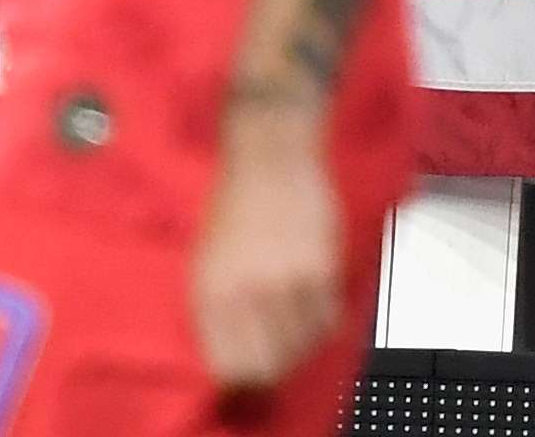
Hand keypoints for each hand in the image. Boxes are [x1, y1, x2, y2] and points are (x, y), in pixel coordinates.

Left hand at [191, 124, 353, 389]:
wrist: (270, 152)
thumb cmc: (234, 202)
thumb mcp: (205, 260)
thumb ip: (218, 311)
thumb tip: (236, 356)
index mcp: (209, 295)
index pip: (228, 367)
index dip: (244, 381)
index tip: (254, 378)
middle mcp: (245, 296)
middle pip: (270, 365)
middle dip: (278, 367)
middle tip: (283, 353)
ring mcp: (285, 284)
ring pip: (304, 346)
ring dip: (305, 344)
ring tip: (301, 323)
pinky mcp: (320, 269)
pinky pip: (329, 319)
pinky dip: (326, 321)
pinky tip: (318, 303)